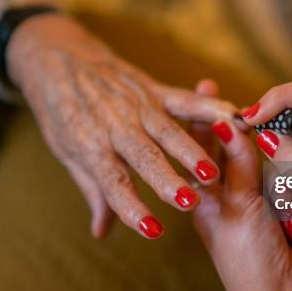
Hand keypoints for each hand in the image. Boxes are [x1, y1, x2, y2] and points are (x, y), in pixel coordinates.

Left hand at [6, 14, 241, 238]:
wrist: (57, 57)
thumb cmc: (61, 110)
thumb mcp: (67, 151)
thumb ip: (94, 191)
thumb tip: (101, 233)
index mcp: (91, 144)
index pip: (112, 181)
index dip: (132, 207)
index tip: (153, 230)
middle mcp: (116, 125)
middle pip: (144, 156)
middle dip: (167, 180)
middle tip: (189, 201)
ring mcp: (137, 104)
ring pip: (168, 131)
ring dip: (192, 152)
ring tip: (213, 172)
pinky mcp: (153, 89)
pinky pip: (184, 100)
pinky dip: (210, 108)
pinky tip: (234, 117)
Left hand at [190, 80, 291, 290]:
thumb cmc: (249, 259)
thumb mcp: (236, 208)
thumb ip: (236, 165)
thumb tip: (229, 123)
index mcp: (207, 200)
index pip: (199, 150)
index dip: (201, 119)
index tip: (203, 88)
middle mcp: (233, 197)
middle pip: (232, 149)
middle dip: (231, 121)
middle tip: (222, 89)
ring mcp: (263, 200)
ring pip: (261, 157)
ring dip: (262, 139)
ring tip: (262, 111)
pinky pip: (290, 172)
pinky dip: (289, 160)